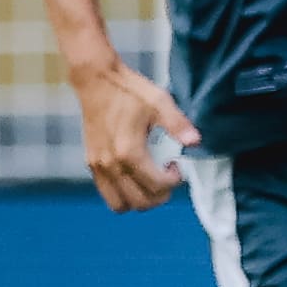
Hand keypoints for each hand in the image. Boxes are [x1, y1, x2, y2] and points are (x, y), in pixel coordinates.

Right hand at [72, 59, 194, 211]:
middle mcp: (111, 164)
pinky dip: (122, 194)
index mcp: (129, 151)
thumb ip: (178, 124)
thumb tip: (195, 141)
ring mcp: (98, 166)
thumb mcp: (158, 101)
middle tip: (166, 176)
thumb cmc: (128, 90)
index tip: (176, 165)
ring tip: (149, 181)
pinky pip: (107, 194)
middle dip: (160, 195)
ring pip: (121, 205)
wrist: (96, 81)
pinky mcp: (91, 164)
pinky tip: (133, 175)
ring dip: (140, 199)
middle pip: (141, 202)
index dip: (174, 181)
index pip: (157, 185)